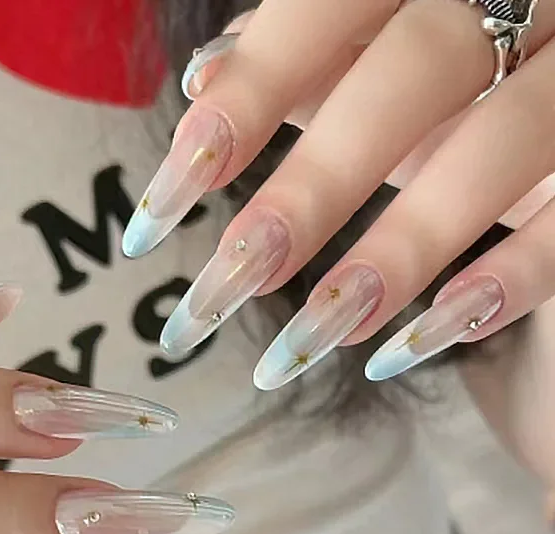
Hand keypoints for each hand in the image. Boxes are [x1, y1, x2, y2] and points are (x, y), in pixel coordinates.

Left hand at [124, 0, 554, 387]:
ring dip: (397, 250)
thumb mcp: (371, 64)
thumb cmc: (446, 90)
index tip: (168, 198)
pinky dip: (500, 285)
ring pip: (498, 146)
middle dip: (309, 190)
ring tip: (314, 336)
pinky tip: (410, 347)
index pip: (323, 8)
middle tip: (227, 284)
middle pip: (409, 76)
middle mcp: (517, 3)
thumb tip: (205, 74)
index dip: (246, 99)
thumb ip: (300, 62)